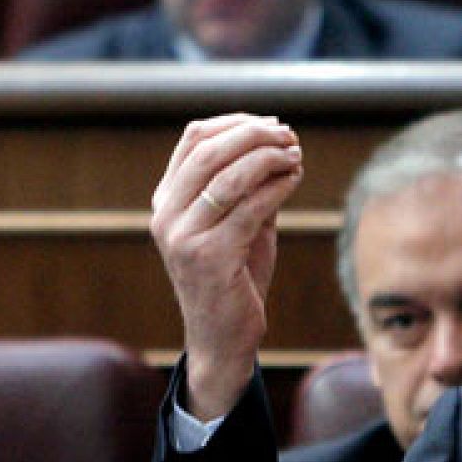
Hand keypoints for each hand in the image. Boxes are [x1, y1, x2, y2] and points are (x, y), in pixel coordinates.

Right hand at [150, 114, 302, 420]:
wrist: (222, 338)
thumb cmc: (233, 277)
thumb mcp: (235, 222)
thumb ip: (246, 184)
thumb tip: (277, 140)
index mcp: (166, 201)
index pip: (192, 140)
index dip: (234, 123)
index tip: (270, 123)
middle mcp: (166, 216)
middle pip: (209, 151)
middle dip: (253, 135)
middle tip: (288, 135)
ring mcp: (184, 238)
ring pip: (230, 177)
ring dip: (269, 158)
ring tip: (295, 155)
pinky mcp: (210, 258)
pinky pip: (250, 208)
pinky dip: (277, 187)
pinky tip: (294, 179)